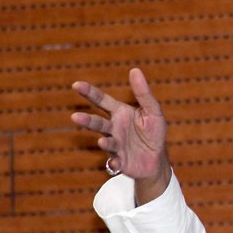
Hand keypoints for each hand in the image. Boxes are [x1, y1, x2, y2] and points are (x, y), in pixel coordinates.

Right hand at [71, 68, 170, 204]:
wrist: (156, 160)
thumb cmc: (153, 133)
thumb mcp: (153, 112)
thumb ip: (144, 93)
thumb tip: (135, 70)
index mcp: (119, 113)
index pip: (101, 100)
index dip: (89, 92)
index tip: (76, 85)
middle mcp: (113, 128)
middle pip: (98, 123)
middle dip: (87, 120)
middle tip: (76, 117)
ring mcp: (115, 145)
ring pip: (106, 142)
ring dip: (104, 142)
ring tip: (103, 142)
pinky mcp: (120, 161)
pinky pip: (114, 162)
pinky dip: (114, 162)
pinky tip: (117, 162)